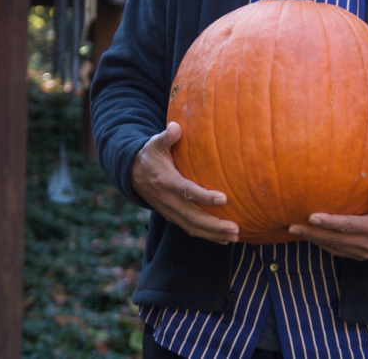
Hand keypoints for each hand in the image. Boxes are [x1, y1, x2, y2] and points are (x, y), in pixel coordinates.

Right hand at [131, 122, 238, 244]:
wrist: (132, 174)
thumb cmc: (150, 155)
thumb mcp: (155, 143)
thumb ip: (167, 136)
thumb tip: (176, 127)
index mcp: (166, 182)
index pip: (187, 191)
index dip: (204, 196)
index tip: (224, 198)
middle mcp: (168, 200)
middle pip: (192, 216)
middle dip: (214, 225)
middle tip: (235, 228)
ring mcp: (170, 211)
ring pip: (192, 227)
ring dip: (214, 234)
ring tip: (235, 236)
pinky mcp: (173, 217)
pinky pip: (190, 229)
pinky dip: (207, 236)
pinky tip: (225, 239)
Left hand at [287, 184, 367, 260]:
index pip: (348, 226)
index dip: (329, 222)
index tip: (312, 216)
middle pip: (335, 240)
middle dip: (312, 233)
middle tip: (292, 226)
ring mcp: (363, 253)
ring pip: (333, 247)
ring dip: (313, 239)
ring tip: (295, 230)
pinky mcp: (360, 256)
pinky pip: (337, 251)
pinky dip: (322, 244)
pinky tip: (310, 235)